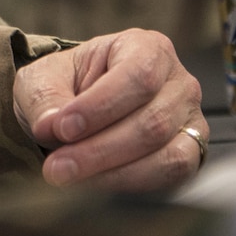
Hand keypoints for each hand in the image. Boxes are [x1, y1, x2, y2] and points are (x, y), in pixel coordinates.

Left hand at [13, 29, 205, 189]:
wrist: (76, 110)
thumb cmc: (66, 84)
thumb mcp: (43, 80)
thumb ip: (47, 99)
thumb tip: (52, 127)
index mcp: (147, 48)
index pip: (137, 77)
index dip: (100, 107)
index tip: (62, 129)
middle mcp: (180, 83)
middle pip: (152, 122)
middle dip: (99, 150)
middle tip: (57, 167)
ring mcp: (191, 122)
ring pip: (166, 156)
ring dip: (114, 174)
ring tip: (70, 179)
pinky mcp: (190, 157)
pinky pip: (171, 179)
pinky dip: (130, 186)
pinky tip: (95, 186)